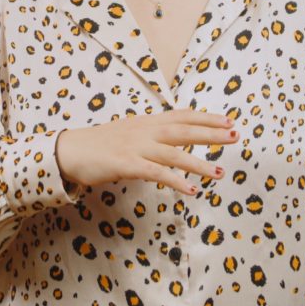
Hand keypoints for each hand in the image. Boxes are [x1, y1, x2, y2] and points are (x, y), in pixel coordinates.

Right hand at [55, 108, 239, 195]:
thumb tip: (171, 140)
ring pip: (174, 154)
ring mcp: (135, 147)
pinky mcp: (126, 164)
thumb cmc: (99, 145)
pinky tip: (191, 190)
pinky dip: (175, 181)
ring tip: (220, 173)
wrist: (69, 151)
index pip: (181, 116)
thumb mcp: (128, 133)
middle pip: (184, 130)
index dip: (206, 117)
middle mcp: (144, 131)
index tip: (228, 120)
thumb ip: (150, 135)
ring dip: (199, 164)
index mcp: (145, 122)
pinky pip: (155, 173)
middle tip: (235, 135)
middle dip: (211, 133)